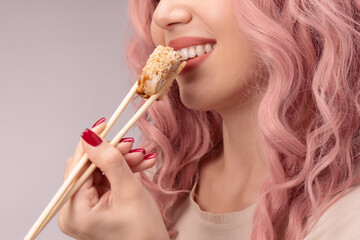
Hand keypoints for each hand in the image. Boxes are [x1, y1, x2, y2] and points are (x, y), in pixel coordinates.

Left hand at [58, 119, 168, 239]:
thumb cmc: (143, 232)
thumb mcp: (128, 191)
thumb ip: (110, 161)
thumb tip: (90, 136)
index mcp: (75, 212)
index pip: (78, 167)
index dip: (92, 143)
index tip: (105, 124)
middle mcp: (74, 211)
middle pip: (89, 168)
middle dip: (113, 154)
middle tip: (133, 145)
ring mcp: (84, 209)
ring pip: (100, 171)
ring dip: (122, 161)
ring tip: (143, 158)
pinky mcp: (95, 206)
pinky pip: (106, 180)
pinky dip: (122, 171)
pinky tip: (140, 165)